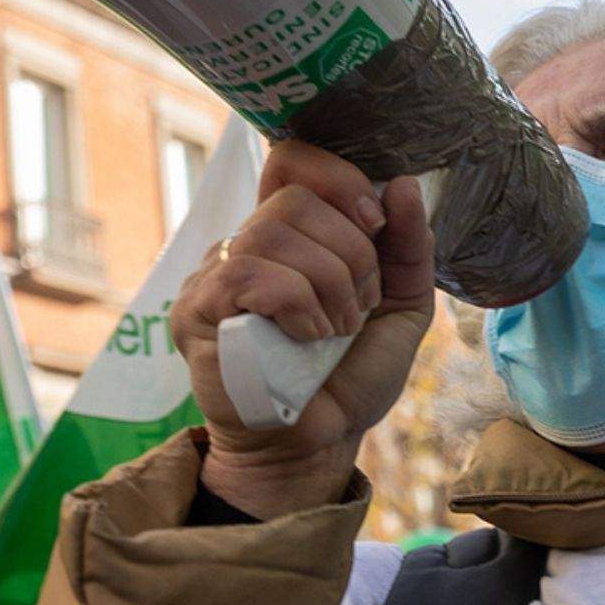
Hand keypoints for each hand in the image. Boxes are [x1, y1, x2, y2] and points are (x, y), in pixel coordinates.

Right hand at [171, 141, 434, 518]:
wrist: (318, 444)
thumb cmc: (349, 376)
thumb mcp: (399, 306)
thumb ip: (408, 246)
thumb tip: (401, 182)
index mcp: (290, 234)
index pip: (293, 160)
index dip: (339, 180)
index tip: (374, 225)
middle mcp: (245, 243)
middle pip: (295, 198)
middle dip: (349, 253)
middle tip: (357, 307)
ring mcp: (213, 273)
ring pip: (273, 231)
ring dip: (329, 284)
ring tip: (334, 330)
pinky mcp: (196, 309)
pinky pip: (251, 272)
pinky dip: (299, 304)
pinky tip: (307, 339)